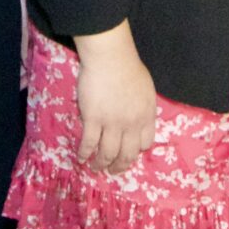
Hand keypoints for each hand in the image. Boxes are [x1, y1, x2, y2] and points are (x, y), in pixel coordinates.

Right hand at [74, 28, 158, 173]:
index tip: (129, 152)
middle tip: (113, 171)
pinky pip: (88, 143)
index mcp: (147, 115)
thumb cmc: (128, 66)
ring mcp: (112, 123)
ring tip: (96, 168)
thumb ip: (143, 106)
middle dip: (120, 166)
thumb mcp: (146, 88)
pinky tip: (81, 158)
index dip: (137, 150)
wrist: (110, 57)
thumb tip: (137, 117)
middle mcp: (131, 124)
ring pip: (107, 153)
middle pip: (127, 154)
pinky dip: (84, 154)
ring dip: (101, 164)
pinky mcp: (93, 119)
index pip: (146, 143)